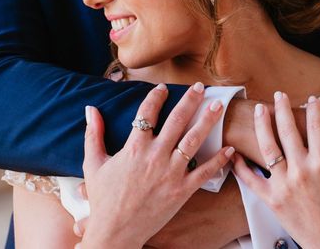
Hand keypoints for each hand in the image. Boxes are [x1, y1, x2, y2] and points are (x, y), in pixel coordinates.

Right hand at [76, 82, 234, 248]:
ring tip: (218, 107)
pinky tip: (229, 148)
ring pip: (194, 141)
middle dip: (190, 101)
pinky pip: (205, 172)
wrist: (115, 232)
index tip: (163, 88)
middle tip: (199, 87)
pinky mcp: (182, 190)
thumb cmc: (104, 199)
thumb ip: (93, 134)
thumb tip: (90, 109)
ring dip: (208, 121)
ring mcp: (171, 173)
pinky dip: (219, 160)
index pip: (147, 113)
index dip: (156, 97)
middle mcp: (155, 157)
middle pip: (176, 120)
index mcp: (134, 148)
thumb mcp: (93, 164)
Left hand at [232, 92, 319, 248]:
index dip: (314, 109)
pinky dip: (241, 165)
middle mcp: (302, 171)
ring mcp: (284, 185)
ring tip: (259, 110)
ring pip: (267, 148)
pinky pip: (250, 179)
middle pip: (288, 130)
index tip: (312, 99)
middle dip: (282, 108)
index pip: (317, 126)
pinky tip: (236, 151)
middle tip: (279, 95)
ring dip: (262, 125)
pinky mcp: (271, 200)